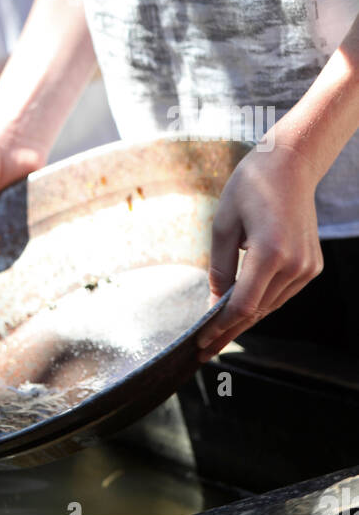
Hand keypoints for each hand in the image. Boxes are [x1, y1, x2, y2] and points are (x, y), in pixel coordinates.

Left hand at [198, 142, 323, 359]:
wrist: (291, 165)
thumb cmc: (251, 186)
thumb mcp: (223, 223)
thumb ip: (219, 267)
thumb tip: (215, 303)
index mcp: (269, 251)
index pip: (243, 305)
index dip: (220, 328)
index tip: (201, 344)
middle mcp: (294, 264)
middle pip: (257, 310)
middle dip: (229, 330)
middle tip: (204, 349)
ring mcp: (308, 267)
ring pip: (271, 305)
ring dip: (246, 317)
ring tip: (219, 331)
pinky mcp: (313, 266)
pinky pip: (283, 293)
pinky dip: (263, 300)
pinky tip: (244, 305)